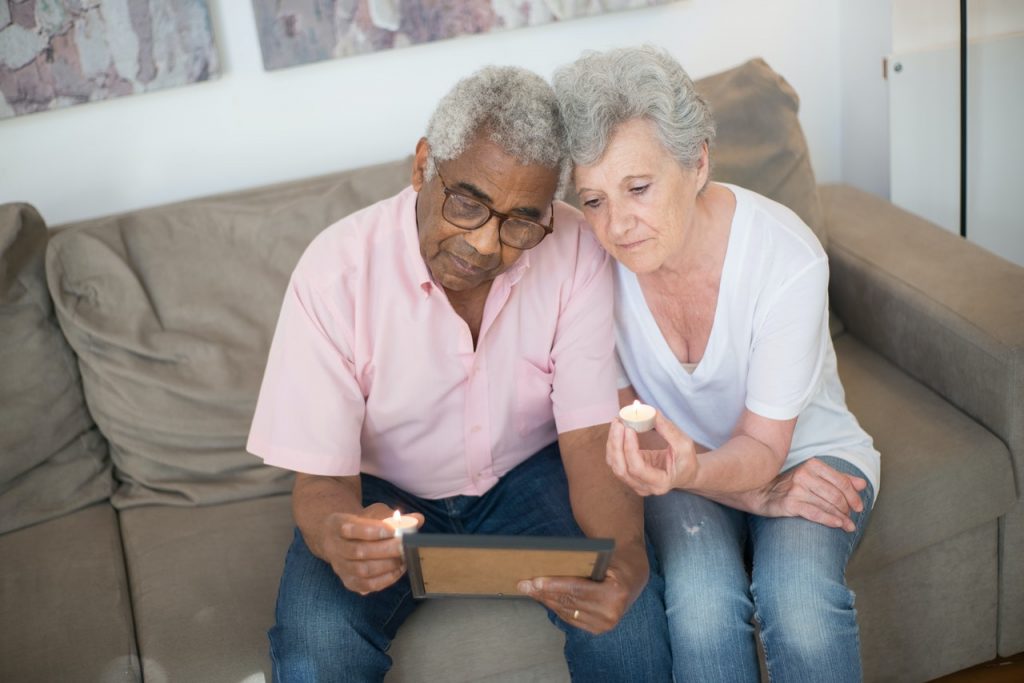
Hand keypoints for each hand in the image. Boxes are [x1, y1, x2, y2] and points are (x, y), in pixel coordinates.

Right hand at [319, 503, 423, 594]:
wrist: (338, 538)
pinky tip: (397, 570)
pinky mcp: (347, 581)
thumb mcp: (374, 513)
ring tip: (403, 558)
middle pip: (359, 551)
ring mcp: (339, 566)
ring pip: (362, 570)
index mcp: (337, 524)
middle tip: (404, 546)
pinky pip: (366, 585)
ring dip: (387, 565)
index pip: (353, 529)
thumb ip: (395, 516)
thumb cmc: (361, 523)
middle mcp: (334, 547)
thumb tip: (418, 519)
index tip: (394, 531)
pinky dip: (384, 580)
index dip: (375, 530)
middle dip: (386, 550)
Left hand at [516, 548, 646, 634]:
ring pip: (567, 611)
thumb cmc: (615, 561)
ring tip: (529, 591)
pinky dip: (556, 607)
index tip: (535, 581)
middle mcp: (612, 612)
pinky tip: (544, 599)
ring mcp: (606, 624)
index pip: (578, 589)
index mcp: (616, 592)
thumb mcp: (603, 559)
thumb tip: (547, 568)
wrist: (633, 575)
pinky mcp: (600, 629)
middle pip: (569, 601)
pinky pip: (572, 618)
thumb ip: (581, 565)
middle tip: (524, 584)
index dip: (554, 585)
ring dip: (546, 601)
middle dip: (544, 593)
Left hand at [606, 413, 697, 495]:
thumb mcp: (684, 445)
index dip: (629, 448)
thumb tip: (652, 412)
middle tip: (619, 423)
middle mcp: (644, 487)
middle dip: (616, 444)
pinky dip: (613, 445)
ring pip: (614, 465)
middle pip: (621, 469)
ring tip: (617, 423)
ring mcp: (634, 483)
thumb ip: (668, 430)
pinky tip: (617, 430)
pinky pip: (615, 461)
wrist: (684, 473)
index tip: (629, 428)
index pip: (637, 468)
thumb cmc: (686, 461)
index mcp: (660, 483)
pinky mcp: (629, 474)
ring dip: (612, 443)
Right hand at [753, 458, 866, 531]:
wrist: (760, 492)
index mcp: (813, 465)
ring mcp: (797, 489)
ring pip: (828, 505)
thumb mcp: (814, 477)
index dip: (853, 496)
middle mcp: (805, 474)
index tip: (859, 507)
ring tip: (848, 526)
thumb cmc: (790, 485)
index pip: (841, 481)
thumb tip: (863, 484)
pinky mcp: (790, 503)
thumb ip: (839, 479)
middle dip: (848, 509)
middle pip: (836, 495)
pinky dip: (830, 520)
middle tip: (851, 518)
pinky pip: (816, 513)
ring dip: (842, 518)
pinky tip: (837, 525)